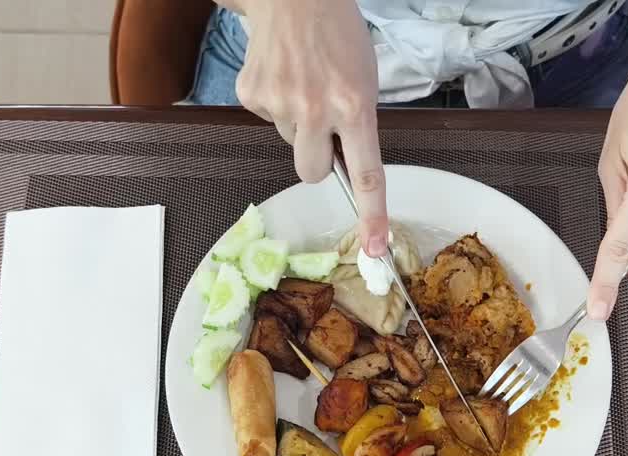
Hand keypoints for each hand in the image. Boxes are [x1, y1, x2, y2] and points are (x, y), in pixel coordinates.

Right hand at [232, 0, 389, 254]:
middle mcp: (316, 110)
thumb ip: (359, 124)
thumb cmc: (338, 35)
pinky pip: (268, 120)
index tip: (375, 248)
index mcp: (355, 106)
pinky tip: (283, 75)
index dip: (372, 215)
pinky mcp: (252, 96)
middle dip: (318, 160)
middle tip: (323, 125)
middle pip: (312, 173)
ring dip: (298, 124)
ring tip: (303, 83)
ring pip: (291, 144)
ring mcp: (280, 104)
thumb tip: (347, 167)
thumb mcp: (365, 79)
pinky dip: (276, 104)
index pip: (367, 173)